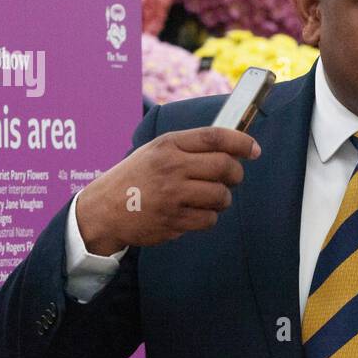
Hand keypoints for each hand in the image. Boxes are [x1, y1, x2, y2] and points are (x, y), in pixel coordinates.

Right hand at [76, 126, 259, 253]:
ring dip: (223, 198)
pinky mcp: (173, 220)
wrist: (103, 210)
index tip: (254, 149)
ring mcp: (172, 195)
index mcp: (168, 145)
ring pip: (221, 195)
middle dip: (236, 174)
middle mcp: (171, 167)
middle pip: (224, 166)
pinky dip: (208, 217)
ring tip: (210, 198)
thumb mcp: (156, 151)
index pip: (214, 137)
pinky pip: (209, 219)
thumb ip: (189, 148)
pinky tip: (195, 213)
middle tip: (232, 178)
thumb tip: (232, 148)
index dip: (240, 142)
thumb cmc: (135, 178)